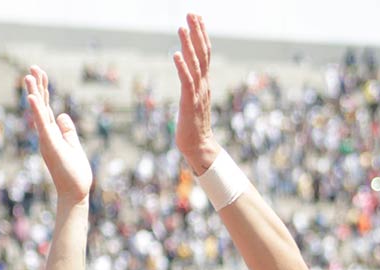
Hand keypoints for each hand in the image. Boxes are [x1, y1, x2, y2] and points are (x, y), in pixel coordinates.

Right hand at [24, 66, 92, 204]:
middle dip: (37, 86)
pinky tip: (33, 97)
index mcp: (52, 133)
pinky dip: (37, 110)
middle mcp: (46, 134)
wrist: (75, 193)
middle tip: (32, 67)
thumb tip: (62, 116)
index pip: (46, 107)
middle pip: (41, 106)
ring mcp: (46, 139)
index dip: (44, 90)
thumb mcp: (73, 145)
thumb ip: (67, 130)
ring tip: (29, 76)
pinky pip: (42, 125)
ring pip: (38, 112)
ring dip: (34, 93)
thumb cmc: (75, 173)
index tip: (40, 72)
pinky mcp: (49, 145)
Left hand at [172, 13, 219, 173]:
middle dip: (197, 33)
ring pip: (195, 64)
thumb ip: (191, 85)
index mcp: (204, 83)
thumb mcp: (193, 100)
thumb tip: (186, 73)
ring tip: (182, 28)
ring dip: (188, 45)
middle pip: (202, 54)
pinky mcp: (190, 102)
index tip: (197, 18)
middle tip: (192, 14)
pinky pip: (187, 82)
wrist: (199, 146)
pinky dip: (182, 67)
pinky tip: (175, 55)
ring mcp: (198, 93)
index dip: (201, 35)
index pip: (204, 54)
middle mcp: (203, 84)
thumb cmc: (193, 125)